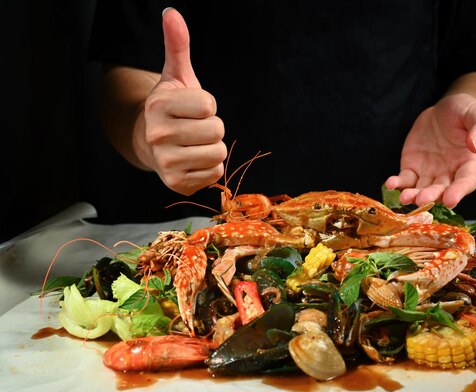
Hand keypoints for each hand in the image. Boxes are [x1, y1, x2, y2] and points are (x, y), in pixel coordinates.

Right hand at [139, 7, 226, 195]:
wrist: (150, 142)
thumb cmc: (172, 107)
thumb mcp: (175, 75)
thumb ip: (177, 45)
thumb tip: (172, 12)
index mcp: (158, 106)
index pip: (209, 106)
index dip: (207, 106)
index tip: (192, 108)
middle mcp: (157, 136)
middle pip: (216, 130)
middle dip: (212, 128)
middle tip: (194, 127)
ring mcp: (166, 162)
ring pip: (218, 153)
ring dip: (213, 148)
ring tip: (194, 143)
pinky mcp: (177, 184)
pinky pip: (215, 174)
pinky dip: (210, 167)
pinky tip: (193, 160)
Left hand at [385, 93, 475, 207]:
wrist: (446, 110)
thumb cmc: (466, 112)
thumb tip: (475, 145)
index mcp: (470, 164)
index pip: (466, 182)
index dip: (458, 192)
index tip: (450, 201)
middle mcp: (450, 173)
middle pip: (441, 190)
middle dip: (431, 196)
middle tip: (421, 199)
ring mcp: (430, 173)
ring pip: (422, 189)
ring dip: (413, 195)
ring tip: (404, 197)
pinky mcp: (413, 168)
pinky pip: (406, 179)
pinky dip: (398, 183)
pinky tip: (390, 184)